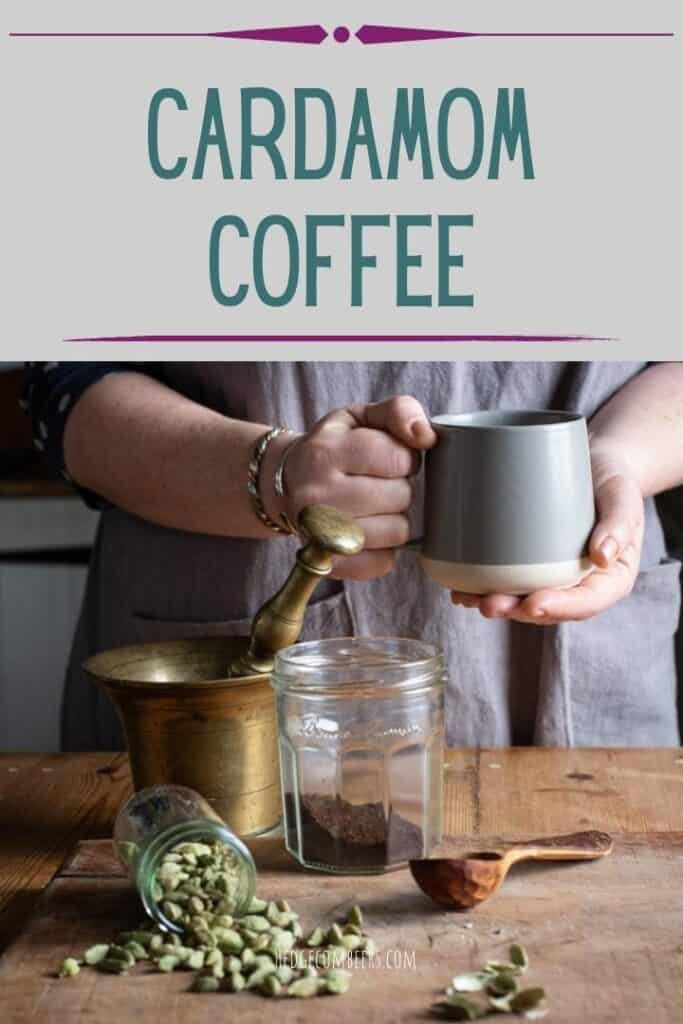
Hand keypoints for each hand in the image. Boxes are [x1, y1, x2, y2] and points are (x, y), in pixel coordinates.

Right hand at [263, 396, 436, 579]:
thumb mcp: (360, 417)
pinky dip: (385, 549)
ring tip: (375, 506)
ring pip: (397, 532)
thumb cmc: (334, 447)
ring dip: (395, 518)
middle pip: (400, 496)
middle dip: (400, 487)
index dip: (405, 458)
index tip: (390, 458)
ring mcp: (320, 534)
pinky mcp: (329, 565)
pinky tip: (369, 530)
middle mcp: (316, 495)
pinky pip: (383, 562)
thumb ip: (398, 411)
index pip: (397, 458)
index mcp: (325, 452)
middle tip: (380, 483)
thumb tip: (425, 435)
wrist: (286, 483)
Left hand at [450, 442, 644, 624]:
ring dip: (494, 603)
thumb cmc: (612, 481)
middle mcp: (579, 584)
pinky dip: (483, 587)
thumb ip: (619, 523)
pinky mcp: (530, 563)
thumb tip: (603, 556)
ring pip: (523, 599)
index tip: (533, 605)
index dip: (559, 608)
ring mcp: (552, 576)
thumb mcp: (623, 496)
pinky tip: (460, 588)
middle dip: (517, 611)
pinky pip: (508, 581)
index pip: (587, 602)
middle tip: (490, 604)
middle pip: (548, 608)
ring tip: (467, 599)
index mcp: (609, 579)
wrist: (592, 464)